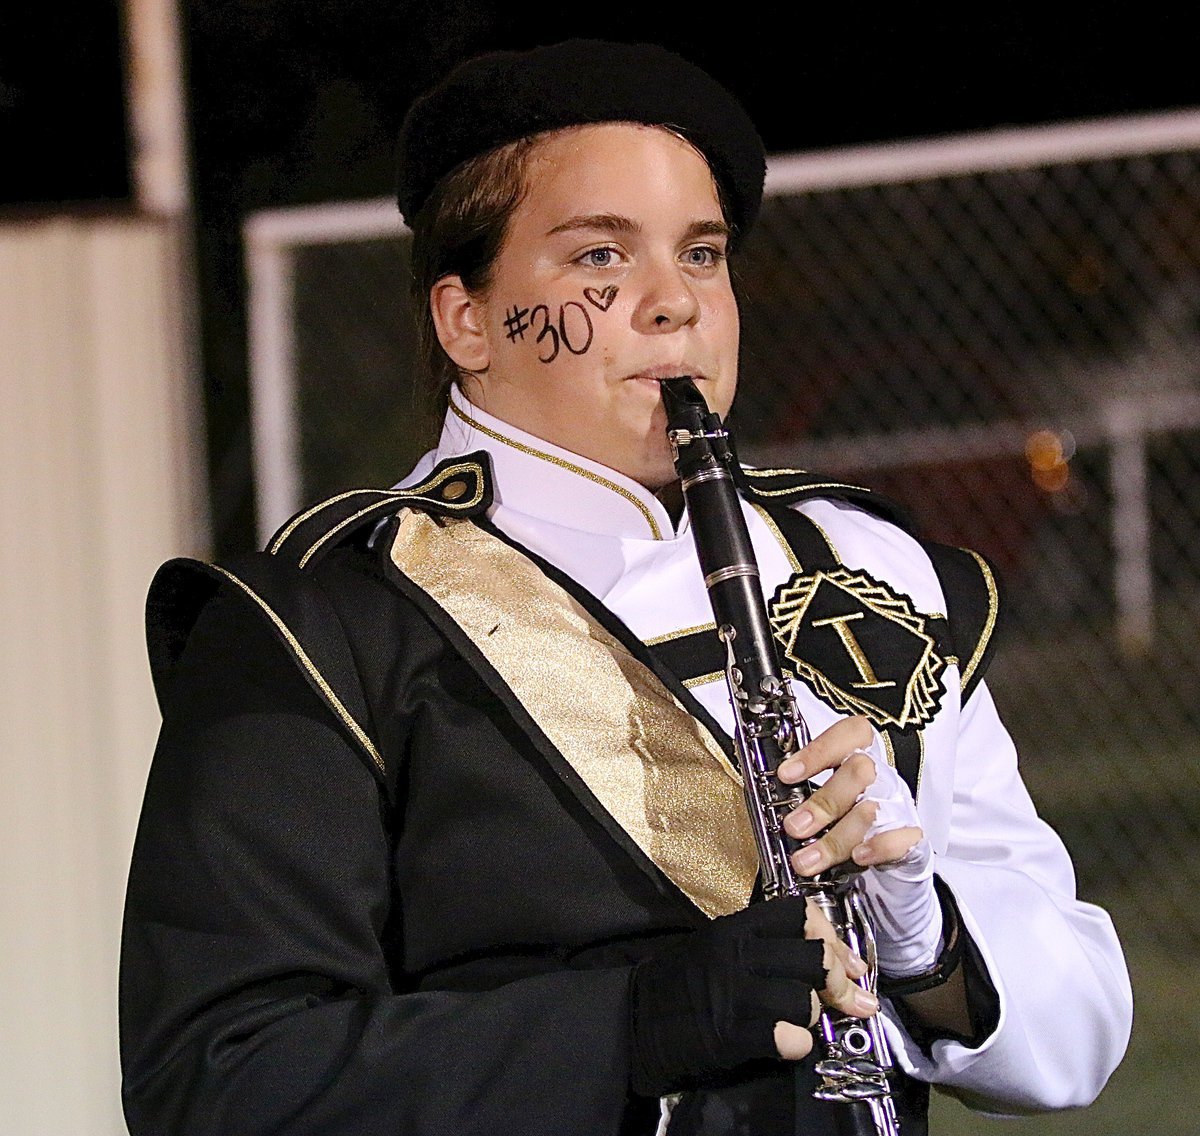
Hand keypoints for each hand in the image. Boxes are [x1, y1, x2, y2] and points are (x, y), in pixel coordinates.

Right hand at [629, 895, 877, 1094]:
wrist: (638, 1015)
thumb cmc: (685, 980)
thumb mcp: (722, 945)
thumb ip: (769, 946)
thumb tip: (831, 959)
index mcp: (737, 927)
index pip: (800, 913)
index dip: (832, 936)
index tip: (849, 961)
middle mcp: (738, 954)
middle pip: (814, 957)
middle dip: (838, 982)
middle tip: (846, 998)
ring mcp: (735, 993)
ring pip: (805, 1000)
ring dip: (812, 1015)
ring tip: (800, 1021)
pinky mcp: (732, 1032)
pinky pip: (789, 1038)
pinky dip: (796, 1045)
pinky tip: (787, 1043)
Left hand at [777, 718, 942, 978]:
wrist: (888, 852)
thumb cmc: (845, 816)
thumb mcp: (821, 795)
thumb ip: (796, 787)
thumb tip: (756, 781)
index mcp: (858, 755)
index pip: (851, 733)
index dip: (818, 750)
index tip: (786, 774)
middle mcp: (881, 776)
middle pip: (860, 771)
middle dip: (822, 802)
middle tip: (793, 827)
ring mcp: (897, 806)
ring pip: (873, 810)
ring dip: (834, 838)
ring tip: (805, 860)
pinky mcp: (911, 839)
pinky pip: (902, 839)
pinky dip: (878, 847)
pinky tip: (858, 857)